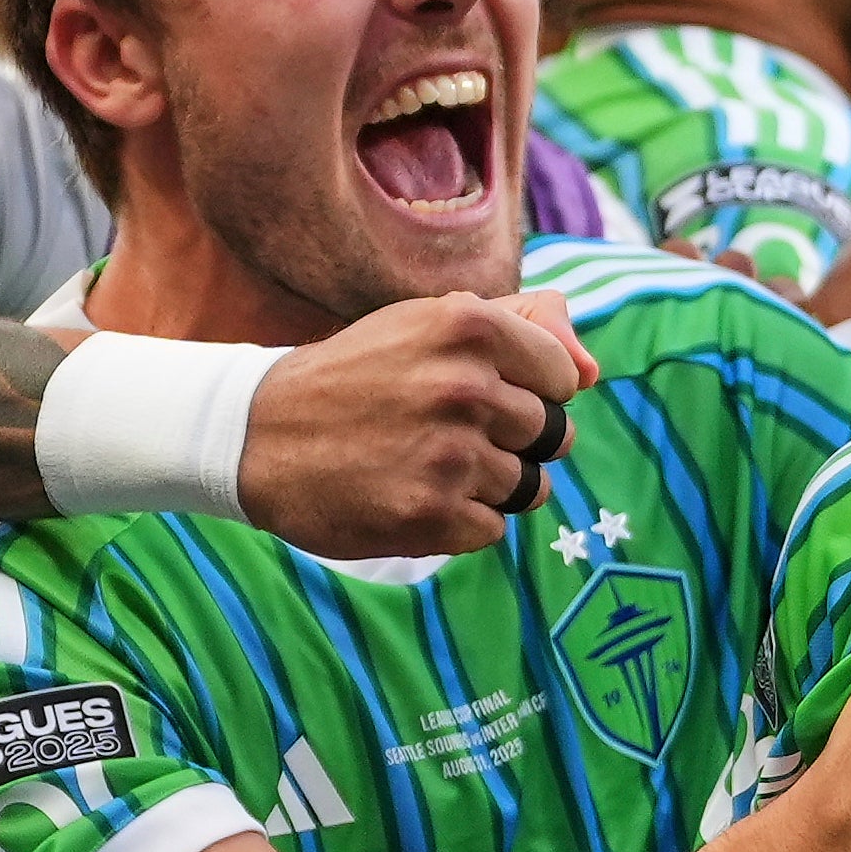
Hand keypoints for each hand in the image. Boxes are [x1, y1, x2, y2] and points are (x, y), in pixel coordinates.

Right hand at [238, 292, 591, 555]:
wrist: (257, 435)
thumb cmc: (360, 375)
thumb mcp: (431, 323)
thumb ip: (527, 326)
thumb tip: (593, 371)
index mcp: (470, 325)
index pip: (564, 378)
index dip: (530, 391)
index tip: (479, 392)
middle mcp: (466, 387)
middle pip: (552, 435)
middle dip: (513, 441)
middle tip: (446, 433)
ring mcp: (451, 455)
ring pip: (529, 486)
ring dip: (488, 484)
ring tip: (428, 464)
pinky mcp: (434, 515)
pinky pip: (494, 528)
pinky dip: (461, 521)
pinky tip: (413, 495)